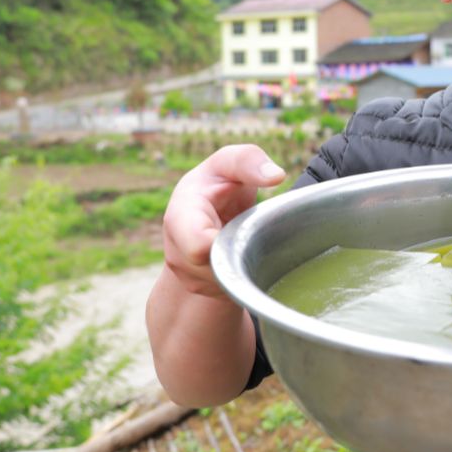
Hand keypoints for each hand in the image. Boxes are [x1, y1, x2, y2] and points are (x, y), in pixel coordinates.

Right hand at [161, 145, 286, 298]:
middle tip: (252, 232)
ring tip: (247, 239)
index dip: (223, 246)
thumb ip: (248, 160)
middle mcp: (176, 250)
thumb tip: (275, 176)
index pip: (197, 246)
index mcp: (181, 216)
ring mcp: (186, 275)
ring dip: (244, 265)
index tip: (243, 233)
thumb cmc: (219, 182)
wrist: (209, 214)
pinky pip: (231, 291)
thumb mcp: (230, 162)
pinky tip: (243, 255)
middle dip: (241, 254)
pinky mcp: (201, 289)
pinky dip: (243, 275)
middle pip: (218, 270)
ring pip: (227, 284)